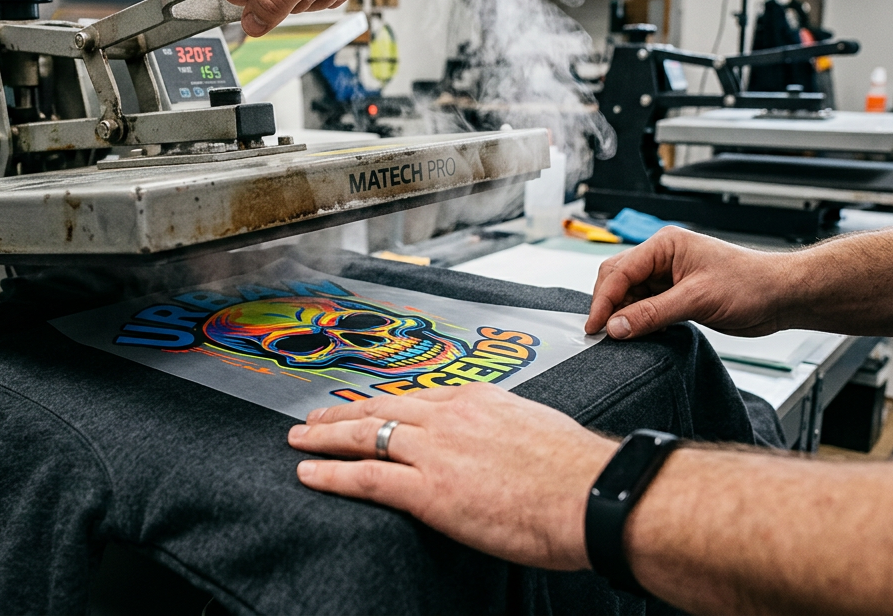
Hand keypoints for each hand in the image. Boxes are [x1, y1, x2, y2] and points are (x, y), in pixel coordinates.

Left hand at [287, 383, 616, 569]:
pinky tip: (310, 475)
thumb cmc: (579, 474)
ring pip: (365, 436)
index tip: (369, 407)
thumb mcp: (539, 431)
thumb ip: (509, 434)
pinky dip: (332, 474)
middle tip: (315, 418)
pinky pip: (367, 478)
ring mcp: (436, 451)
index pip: (419, 397)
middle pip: (382, 408)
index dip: (386, 403)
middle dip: (343, 413)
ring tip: (300, 442)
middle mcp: (451, 416)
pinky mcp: (429, 489)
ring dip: (326, 439)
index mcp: (480, 400)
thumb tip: (507, 449)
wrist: (592, 495)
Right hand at [585, 226, 801, 339]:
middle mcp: (663, 257)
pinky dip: (639, 321)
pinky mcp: (676, 295)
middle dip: (609, 306)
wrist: (781, 297)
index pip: (619, 271)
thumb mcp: (697, 299)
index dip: (603, 300)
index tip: (595, 326)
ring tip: (622, 337)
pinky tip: (641, 334)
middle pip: (617, 279)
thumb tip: (616, 327)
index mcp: (664, 245)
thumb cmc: (750, 284)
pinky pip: (645, 307)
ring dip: (624, 316)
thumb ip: (652, 313)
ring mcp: (668, 276)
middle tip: (602, 334)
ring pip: (629, 295)